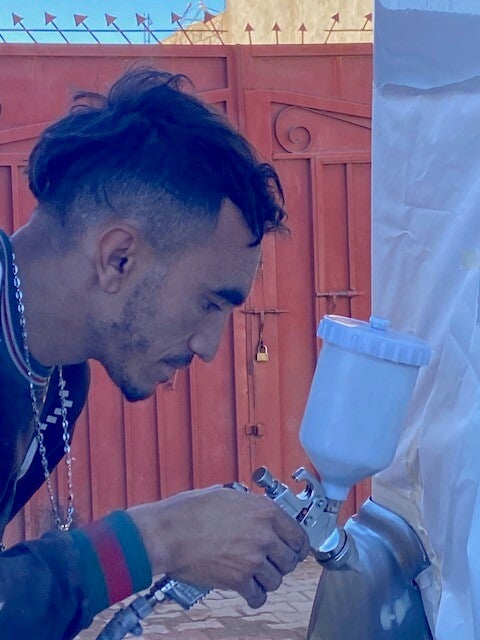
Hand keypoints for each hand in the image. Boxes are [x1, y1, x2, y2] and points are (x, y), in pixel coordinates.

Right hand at [127, 486, 308, 607]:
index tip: (295, 549)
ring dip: (268, 580)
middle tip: (271, 562)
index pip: (298, 534)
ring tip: (257, 576)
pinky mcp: (239, 580)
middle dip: (281, 563)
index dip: (297, 545)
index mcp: (264, 511)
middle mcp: (264, 535)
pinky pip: (258, 595)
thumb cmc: (188, 511)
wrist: (167, 533)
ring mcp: (253, 559)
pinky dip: (255, 597)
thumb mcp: (225, 495)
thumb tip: (254, 508)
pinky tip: (249, 592)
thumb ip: (248, 505)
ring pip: (277, 579)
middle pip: (290, 559)